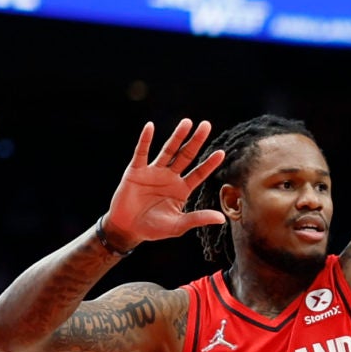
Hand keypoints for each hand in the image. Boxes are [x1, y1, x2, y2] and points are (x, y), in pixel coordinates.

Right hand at [102, 119, 228, 250]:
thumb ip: (198, 218)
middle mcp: (170, 177)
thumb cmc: (153, 228)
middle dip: (196, 141)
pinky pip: (141, 152)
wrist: (128, 228)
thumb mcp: (178, 225)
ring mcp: (154, 172)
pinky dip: (145, 140)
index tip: (221, 152)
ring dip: (177, 136)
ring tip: (187, 122)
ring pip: (168, 150)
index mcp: (182, 189)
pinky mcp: (136, 170)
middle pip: (186, 155)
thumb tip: (222, 218)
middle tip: (206, 125)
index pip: (199, 172)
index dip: (209, 163)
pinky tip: (149, 127)